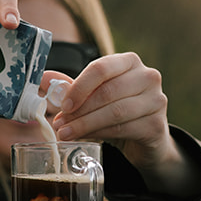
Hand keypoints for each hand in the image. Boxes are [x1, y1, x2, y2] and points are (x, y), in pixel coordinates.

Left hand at [46, 56, 200, 198]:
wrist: (145, 137)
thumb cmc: (118, 111)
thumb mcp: (94, 96)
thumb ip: (72, 87)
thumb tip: (44, 79)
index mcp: (130, 61)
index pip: (101, 68)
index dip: (79, 87)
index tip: (62, 105)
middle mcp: (148, 76)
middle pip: (107, 92)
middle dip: (79, 110)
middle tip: (59, 123)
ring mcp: (156, 100)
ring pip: (114, 112)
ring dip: (85, 124)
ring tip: (66, 133)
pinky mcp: (157, 125)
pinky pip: (123, 129)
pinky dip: (99, 134)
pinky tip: (85, 138)